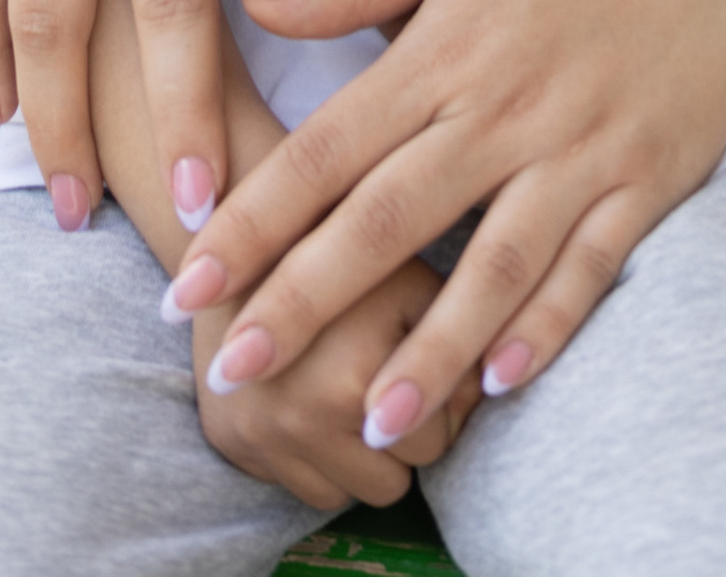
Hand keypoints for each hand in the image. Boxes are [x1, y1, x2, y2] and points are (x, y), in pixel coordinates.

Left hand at [159, 0, 725, 448]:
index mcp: (443, 49)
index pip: (324, 152)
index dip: (250, 223)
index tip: (185, 285)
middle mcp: (504, 109)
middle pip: (386, 224)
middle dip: (302, 305)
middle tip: (235, 372)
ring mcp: (582, 148)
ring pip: (491, 268)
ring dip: (428, 351)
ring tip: (371, 422)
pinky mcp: (651, 171)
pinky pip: (593, 265)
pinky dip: (548, 326)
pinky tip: (503, 381)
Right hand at [190, 264, 479, 509]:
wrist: (234, 233)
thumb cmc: (347, 243)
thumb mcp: (412, 268)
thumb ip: (461, 325)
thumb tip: (491, 386)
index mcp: (358, 367)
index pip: (445, 429)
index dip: (448, 392)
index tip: (431, 351)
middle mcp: (308, 410)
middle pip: (407, 469)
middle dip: (410, 426)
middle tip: (391, 366)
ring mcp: (267, 434)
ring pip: (362, 491)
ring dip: (367, 452)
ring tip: (352, 380)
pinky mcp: (235, 446)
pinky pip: (314, 492)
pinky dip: (324, 460)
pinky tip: (315, 399)